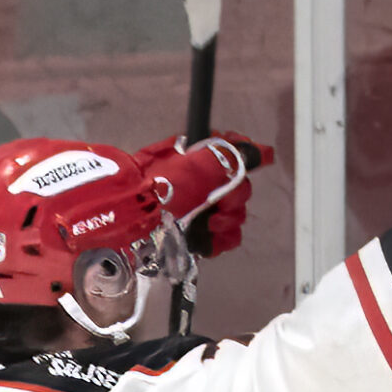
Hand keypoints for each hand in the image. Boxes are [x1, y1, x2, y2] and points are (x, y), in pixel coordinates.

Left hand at [134, 132, 272, 258]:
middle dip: (234, 199)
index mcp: (202, 158)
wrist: (131, 217)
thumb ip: (230, 157)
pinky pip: (223, 238)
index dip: (248, 159)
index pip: (237, 154)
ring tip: (210, 225)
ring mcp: (201, 209)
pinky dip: (219, 240)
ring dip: (227, 221)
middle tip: (219, 205)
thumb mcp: (195, 167)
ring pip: (234, 216)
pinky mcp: (197, 234)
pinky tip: (207, 239)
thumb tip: (261, 151)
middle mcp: (204, 182)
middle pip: (240, 190)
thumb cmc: (161, 187)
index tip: (258, 164)